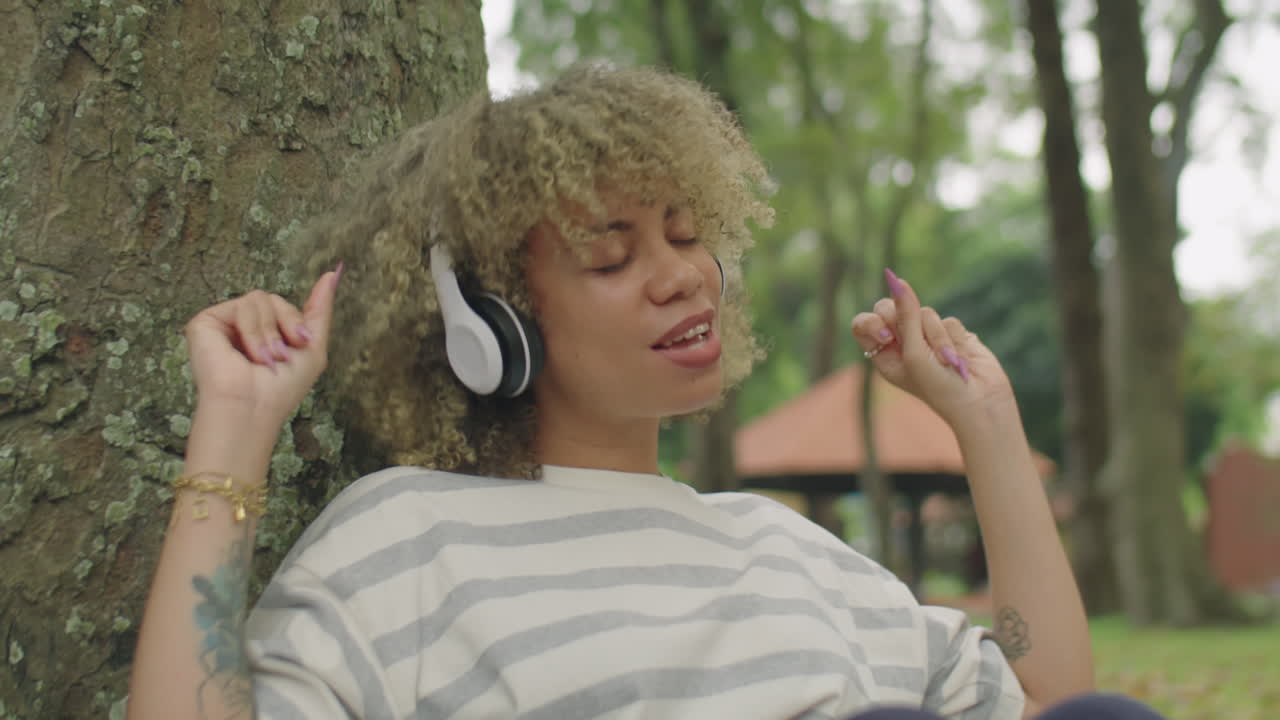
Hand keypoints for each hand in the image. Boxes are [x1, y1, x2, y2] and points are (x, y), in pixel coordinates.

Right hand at [183, 266, 340, 430]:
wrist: (254, 406)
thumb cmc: (283, 387)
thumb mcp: (313, 347)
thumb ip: (320, 310)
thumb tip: (332, 273)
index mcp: (264, 335)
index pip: (284, 310)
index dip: (296, 320)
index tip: (302, 341)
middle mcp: (242, 327)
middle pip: (275, 300)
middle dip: (289, 325)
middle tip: (285, 355)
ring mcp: (223, 324)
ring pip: (260, 299)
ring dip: (270, 332)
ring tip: (264, 360)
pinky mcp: (206, 322)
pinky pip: (243, 303)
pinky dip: (254, 330)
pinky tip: (249, 354)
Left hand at [850, 268, 1014, 430]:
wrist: (979, 402)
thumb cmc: (938, 386)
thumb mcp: (915, 352)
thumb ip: (906, 315)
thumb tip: (897, 280)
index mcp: (883, 354)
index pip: (864, 323)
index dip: (873, 321)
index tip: (887, 335)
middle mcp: (903, 344)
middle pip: (891, 308)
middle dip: (907, 321)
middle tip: (919, 342)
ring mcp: (928, 337)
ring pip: (924, 312)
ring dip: (936, 337)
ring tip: (946, 360)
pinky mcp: (953, 335)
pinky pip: (948, 320)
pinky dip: (954, 338)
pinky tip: (960, 357)